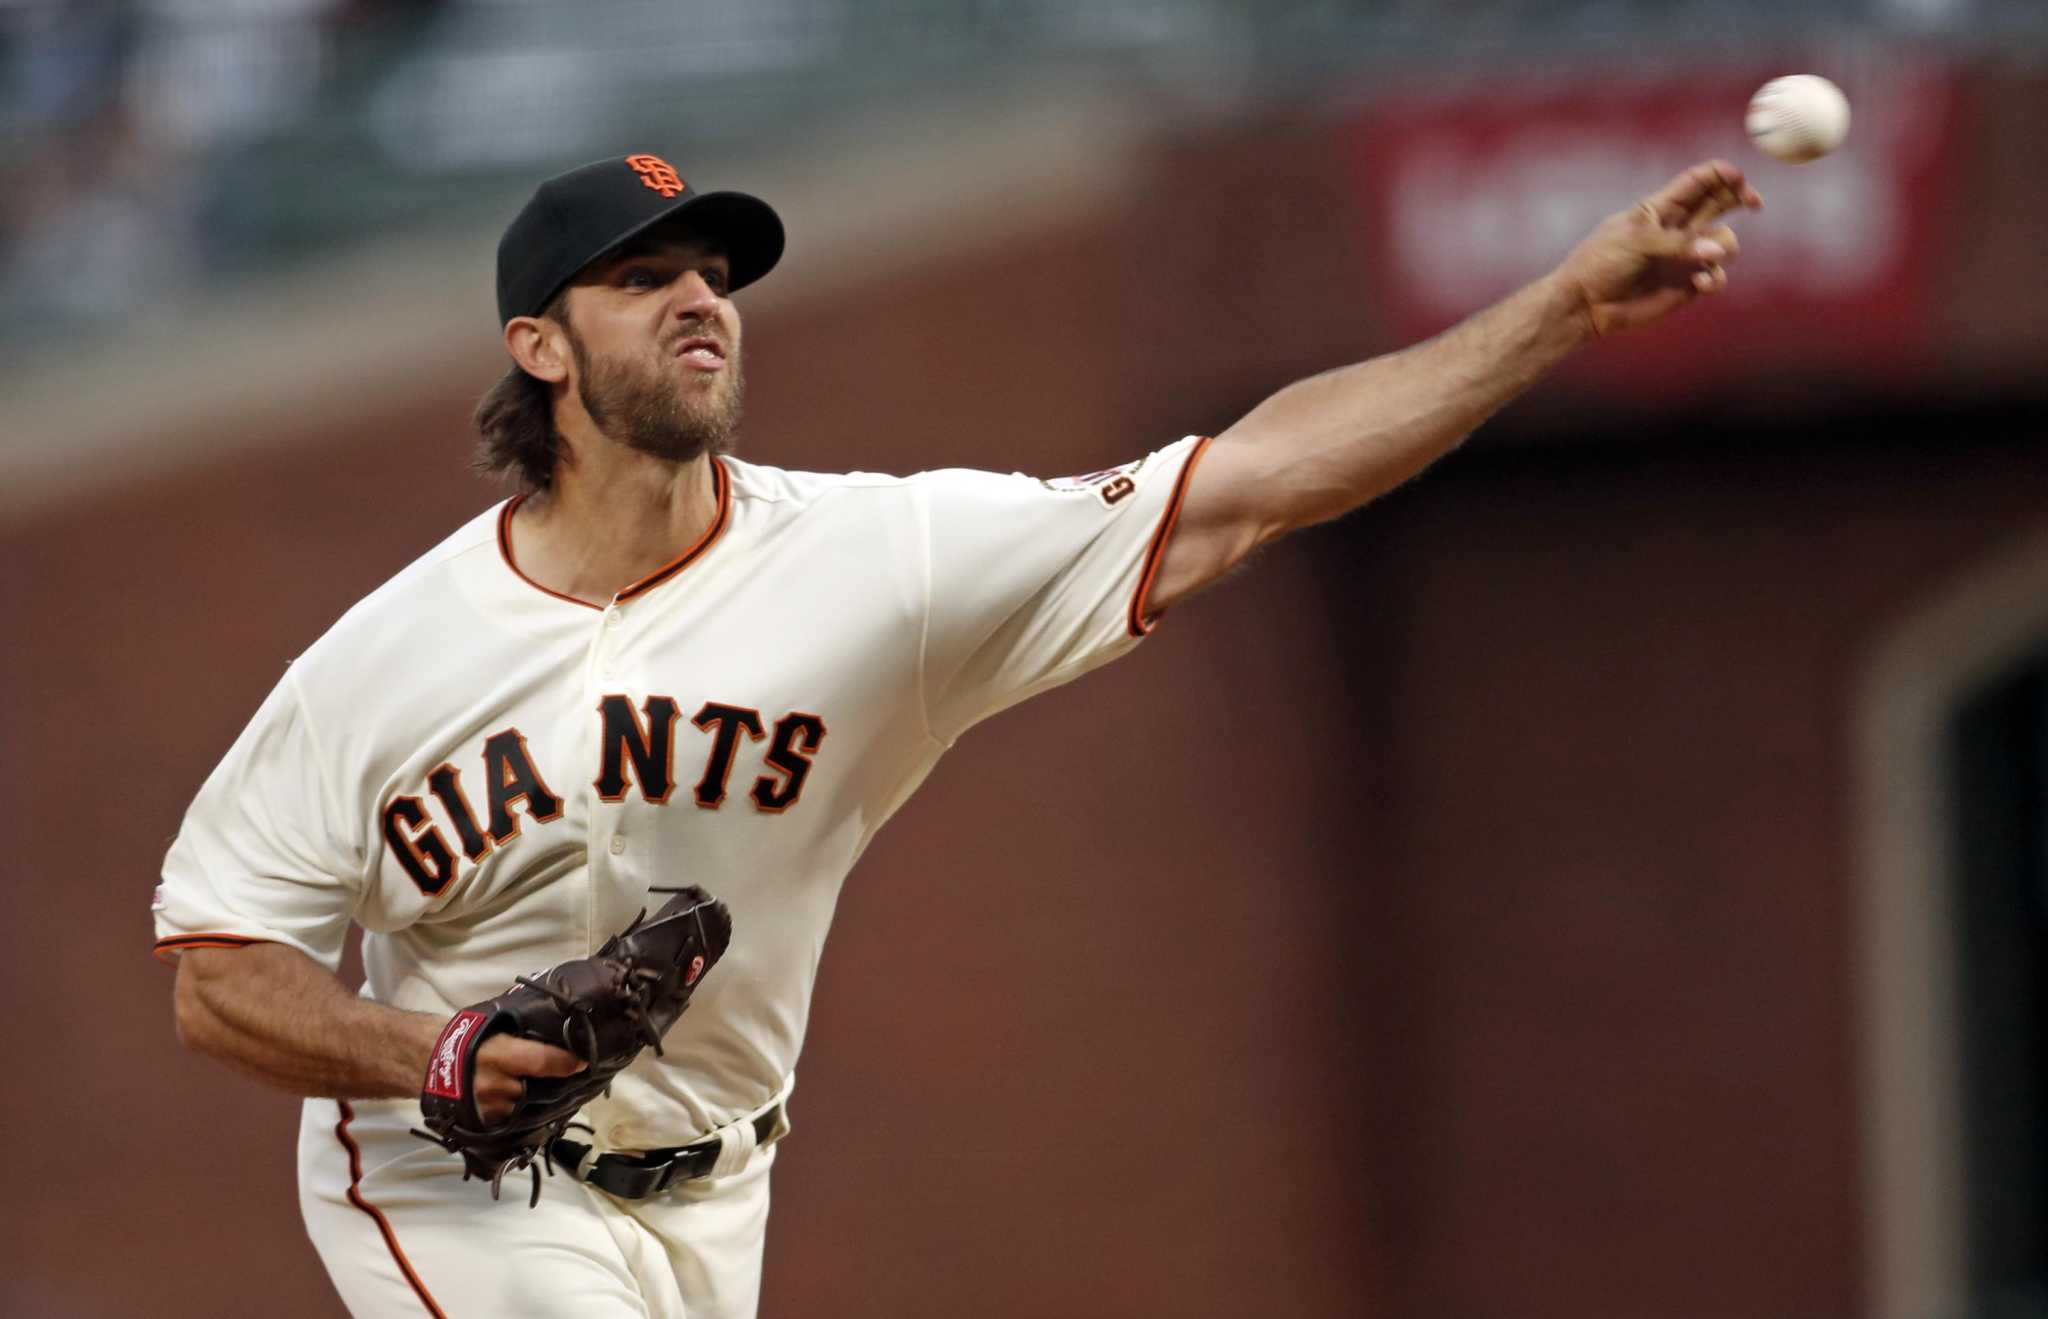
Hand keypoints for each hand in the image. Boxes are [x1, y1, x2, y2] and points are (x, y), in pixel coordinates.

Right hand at [472, 1035, 585, 1122]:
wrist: (422, 1060)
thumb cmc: (463, 1036)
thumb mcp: (493, 1027)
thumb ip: (524, 1036)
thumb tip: (563, 1033)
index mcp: (498, 1055)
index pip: (544, 1062)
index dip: (567, 1063)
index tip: (583, 1062)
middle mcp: (494, 1086)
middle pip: (542, 1092)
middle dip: (559, 1087)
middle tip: (575, 1080)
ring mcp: (488, 1111)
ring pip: (530, 1111)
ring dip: (543, 1104)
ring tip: (554, 1094)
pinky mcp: (482, 1127)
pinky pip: (514, 1125)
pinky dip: (525, 1118)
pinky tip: (531, 1109)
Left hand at [1550, 160, 1763, 337]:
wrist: (1586, 305)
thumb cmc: (1601, 264)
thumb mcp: (1636, 242)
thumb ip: (1677, 243)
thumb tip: (1716, 251)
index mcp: (1660, 208)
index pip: (1698, 182)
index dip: (1721, 174)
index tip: (1737, 178)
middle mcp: (1677, 229)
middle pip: (1720, 203)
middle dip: (1740, 197)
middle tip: (1753, 202)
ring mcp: (1684, 257)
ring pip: (1725, 242)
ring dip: (1724, 247)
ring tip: (1706, 259)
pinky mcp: (1687, 285)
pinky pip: (1716, 276)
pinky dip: (1714, 278)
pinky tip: (1700, 283)